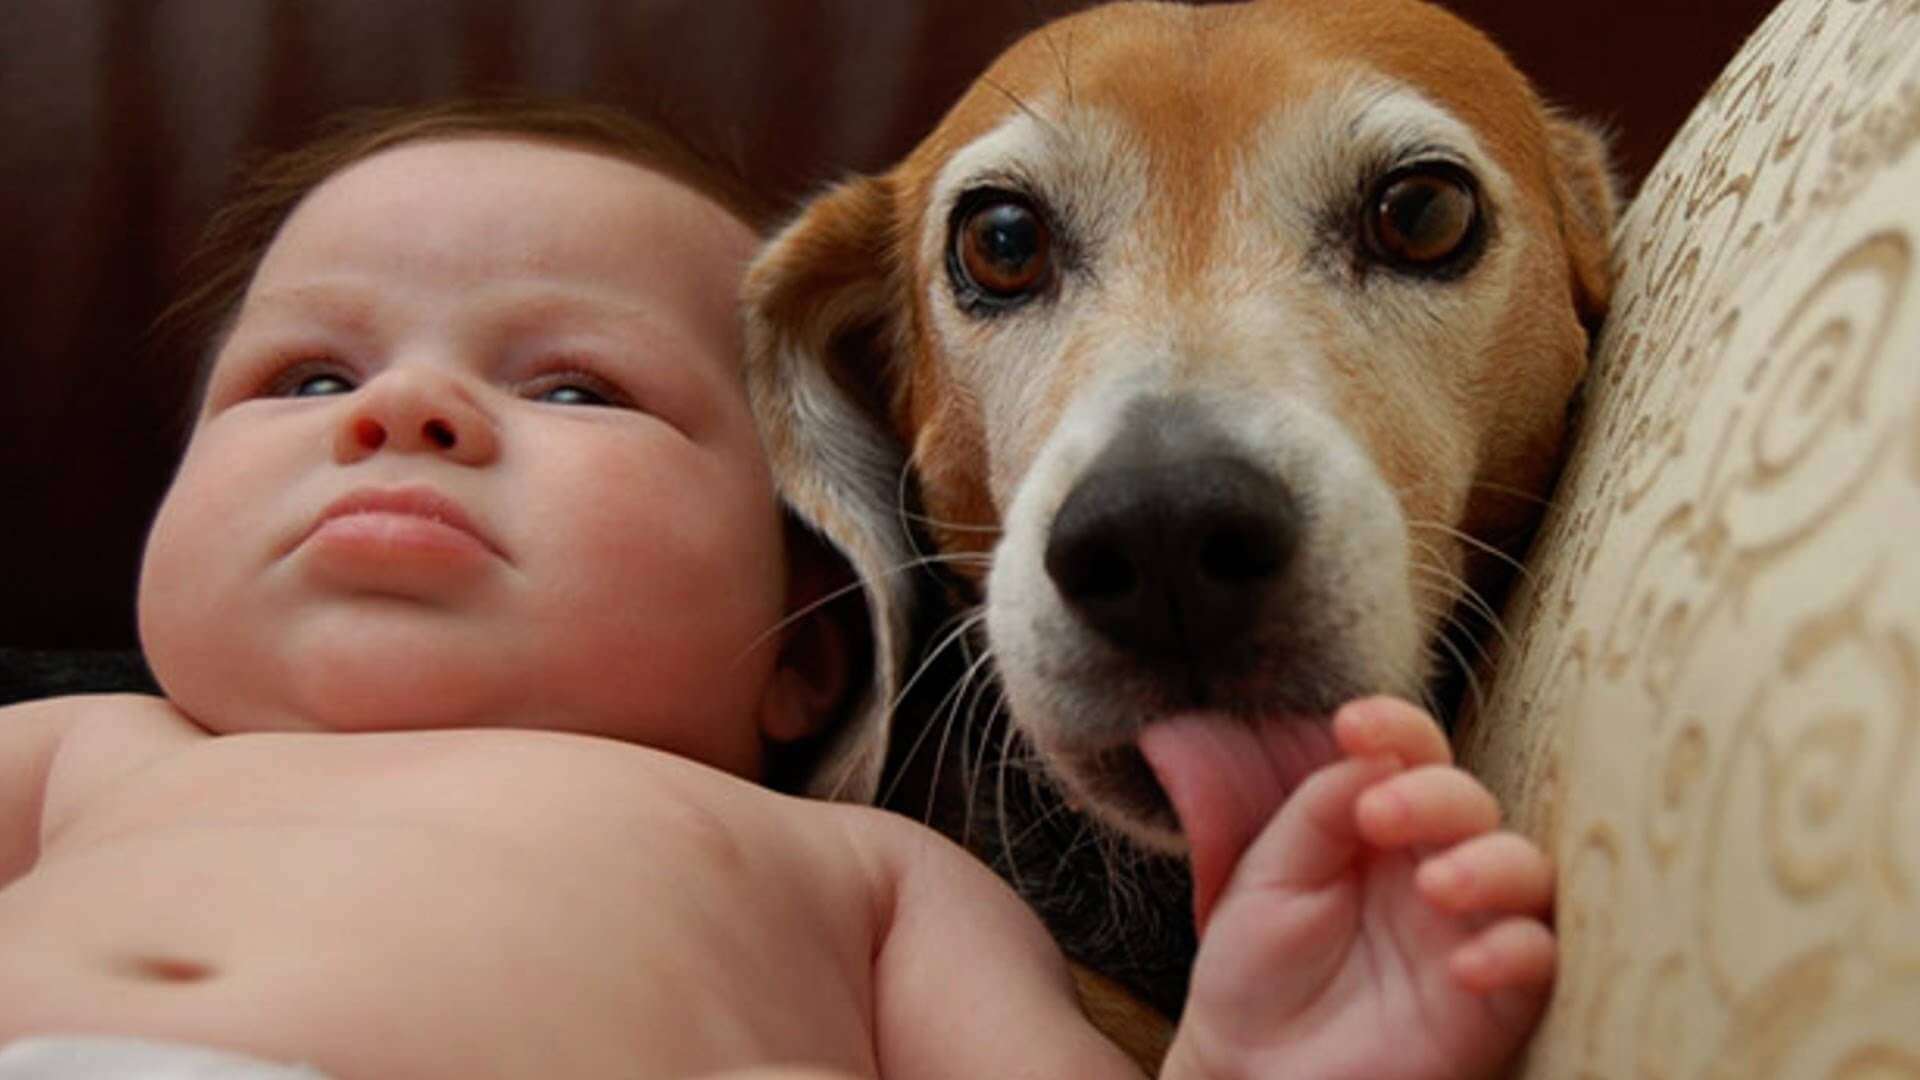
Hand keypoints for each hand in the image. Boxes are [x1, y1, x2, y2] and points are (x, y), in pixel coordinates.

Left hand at [1164, 697, 1553, 1079]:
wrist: (1250, 1070)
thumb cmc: (1257, 967)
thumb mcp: (1268, 877)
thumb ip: (1320, 812)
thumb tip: (1370, 753)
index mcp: (1382, 823)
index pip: (1413, 754)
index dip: (1397, 728)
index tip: (1354, 725)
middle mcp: (1437, 862)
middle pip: (1473, 802)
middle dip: (1435, 797)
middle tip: (1380, 814)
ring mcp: (1471, 927)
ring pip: (1526, 870)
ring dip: (1490, 866)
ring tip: (1434, 886)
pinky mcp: (1497, 998)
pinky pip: (1539, 961)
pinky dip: (1514, 953)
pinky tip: (1464, 965)